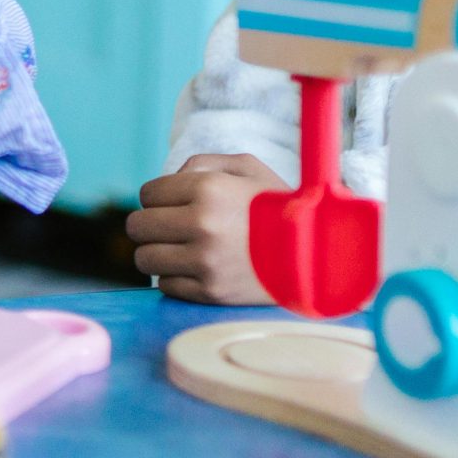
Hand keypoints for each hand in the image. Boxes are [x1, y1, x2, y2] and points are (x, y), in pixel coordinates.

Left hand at [126, 155, 284, 303]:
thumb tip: (167, 179)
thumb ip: (204, 164)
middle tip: (170, 228)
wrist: (320, 257)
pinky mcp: (210, 292)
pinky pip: (165, 285)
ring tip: (180, 250)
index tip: (173, 204)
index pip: (148, 194)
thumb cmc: (280, 208)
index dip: (158, 198)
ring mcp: (205, 262)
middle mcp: (203, 224)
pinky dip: (175, 278)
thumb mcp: (249, 169)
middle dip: (150, 225)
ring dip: (158, 253)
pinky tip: (197, 269)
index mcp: (209, 189)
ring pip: (145, 258)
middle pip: (137, 227)